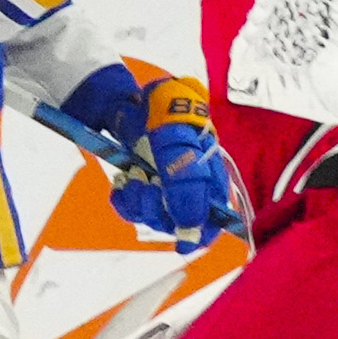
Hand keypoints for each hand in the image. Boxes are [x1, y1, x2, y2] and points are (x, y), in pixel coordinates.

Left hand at [107, 75, 232, 250]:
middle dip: (157, 209)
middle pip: (179, 223)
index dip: (200, 232)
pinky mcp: (144, 187)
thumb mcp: (177, 141)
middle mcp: (191, 187)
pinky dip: (124, 199)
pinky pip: (134, 209)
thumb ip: (186, 182)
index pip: (215, 218)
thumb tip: (191, 224)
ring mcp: (166, 188)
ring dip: (138, 201)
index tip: (181, 241)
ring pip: (153, 217)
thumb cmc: (163, 112)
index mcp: (210, 176)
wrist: (129, 97)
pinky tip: (122, 182)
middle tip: (145, 184)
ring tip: (131, 176)